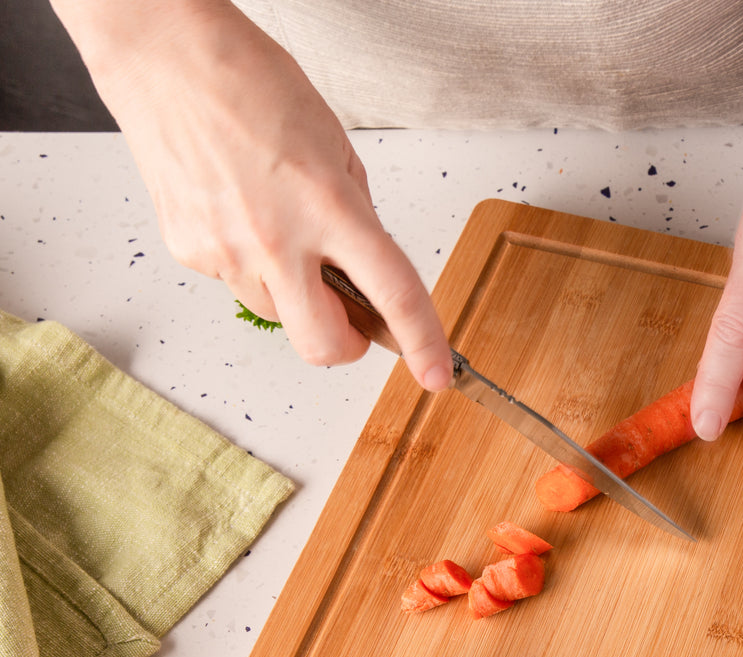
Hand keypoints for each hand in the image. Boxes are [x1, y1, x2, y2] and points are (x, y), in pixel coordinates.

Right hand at [57, 1, 452, 389]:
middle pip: (324, 344)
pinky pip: (234, 283)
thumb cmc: (251, 85)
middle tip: (352, 316)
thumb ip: (357, 215)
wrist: (166, 56)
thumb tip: (366, 268)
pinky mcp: (189, 251)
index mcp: (329, 207)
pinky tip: (240, 213)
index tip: (436, 374)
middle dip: (346, 343)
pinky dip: (249, 263)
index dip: (422, 344)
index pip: (393, 295)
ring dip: (294, 295)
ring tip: (281, 230)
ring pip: (278, 315)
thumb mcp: (336, 148)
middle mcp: (277, 239)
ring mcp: (227, 251)